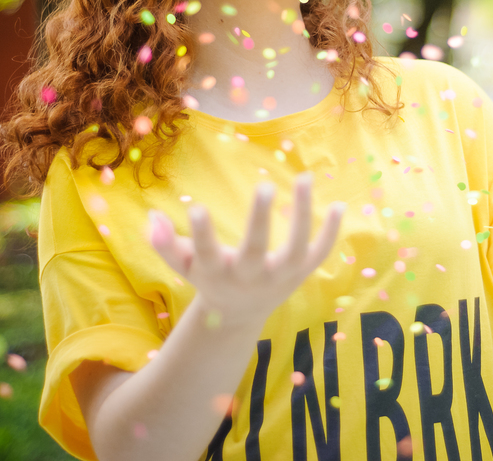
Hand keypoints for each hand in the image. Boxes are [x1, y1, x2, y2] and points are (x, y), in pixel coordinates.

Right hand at [147, 172, 344, 327]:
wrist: (238, 314)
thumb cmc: (208, 277)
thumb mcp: (183, 264)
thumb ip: (166, 244)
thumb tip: (153, 217)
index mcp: (217, 274)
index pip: (206, 254)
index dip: (201, 235)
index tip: (196, 208)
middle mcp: (250, 277)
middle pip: (255, 251)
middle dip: (258, 220)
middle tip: (263, 185)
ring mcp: (279, 277)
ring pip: (295, 249)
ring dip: (303, 215)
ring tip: (305, 177)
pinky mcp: (300, 274)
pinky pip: (319, 254)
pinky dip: (331, 233)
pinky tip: (339, 205)